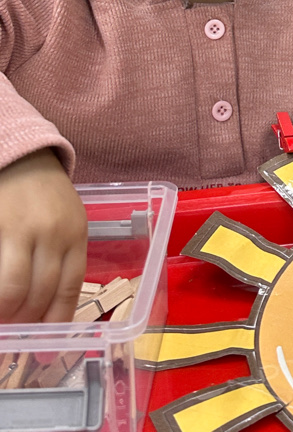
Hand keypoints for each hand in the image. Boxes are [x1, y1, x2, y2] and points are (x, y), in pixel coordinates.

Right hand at [0, 149, 87, 323]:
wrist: (22, 155)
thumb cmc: (44, 194)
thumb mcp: (66, 219)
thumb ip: (62, 255)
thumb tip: (50, 307)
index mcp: (76, 233)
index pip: (69, 288)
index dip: (56, 323)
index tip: (47, 348)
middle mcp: (53, 232)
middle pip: (41, 294)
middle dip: (26, 322)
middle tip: (15, 335)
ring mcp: (22, 229)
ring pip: (13, 290)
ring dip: (7, 312)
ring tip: (4, 317)